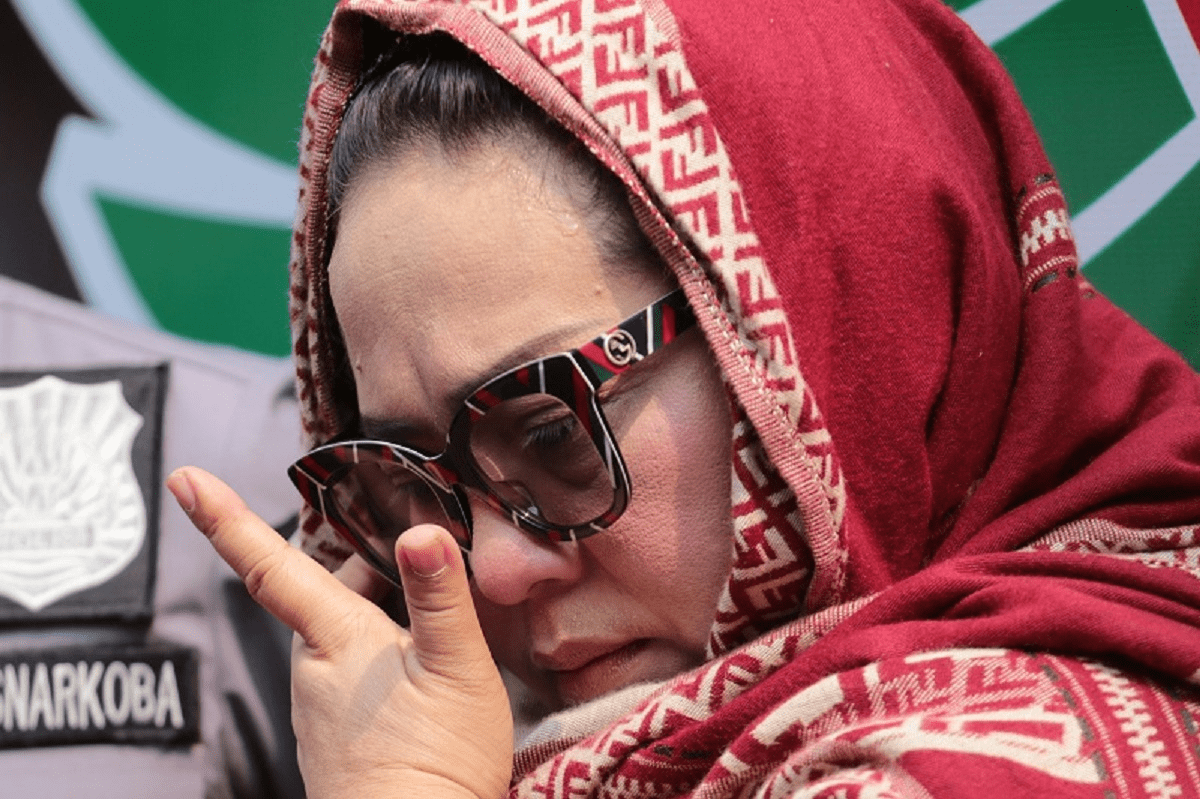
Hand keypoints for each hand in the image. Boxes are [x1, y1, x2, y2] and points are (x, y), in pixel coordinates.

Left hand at [166, 467, 512, 798]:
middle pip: (321, 595)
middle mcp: (312, 671)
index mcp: (335, 639)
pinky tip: (420, 682)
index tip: (184, 478)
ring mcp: (317, 709)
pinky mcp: (332, 739)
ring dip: (376, 619)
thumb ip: (439, 597)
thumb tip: (423, 532)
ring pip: (338, 636)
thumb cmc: (434, 762)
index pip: (270, 566)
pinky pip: (347, 677)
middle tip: (419, 564)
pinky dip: (378, 661)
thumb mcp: (456, 668)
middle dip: (362, 572)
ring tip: (435, 633)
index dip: (224, 518)